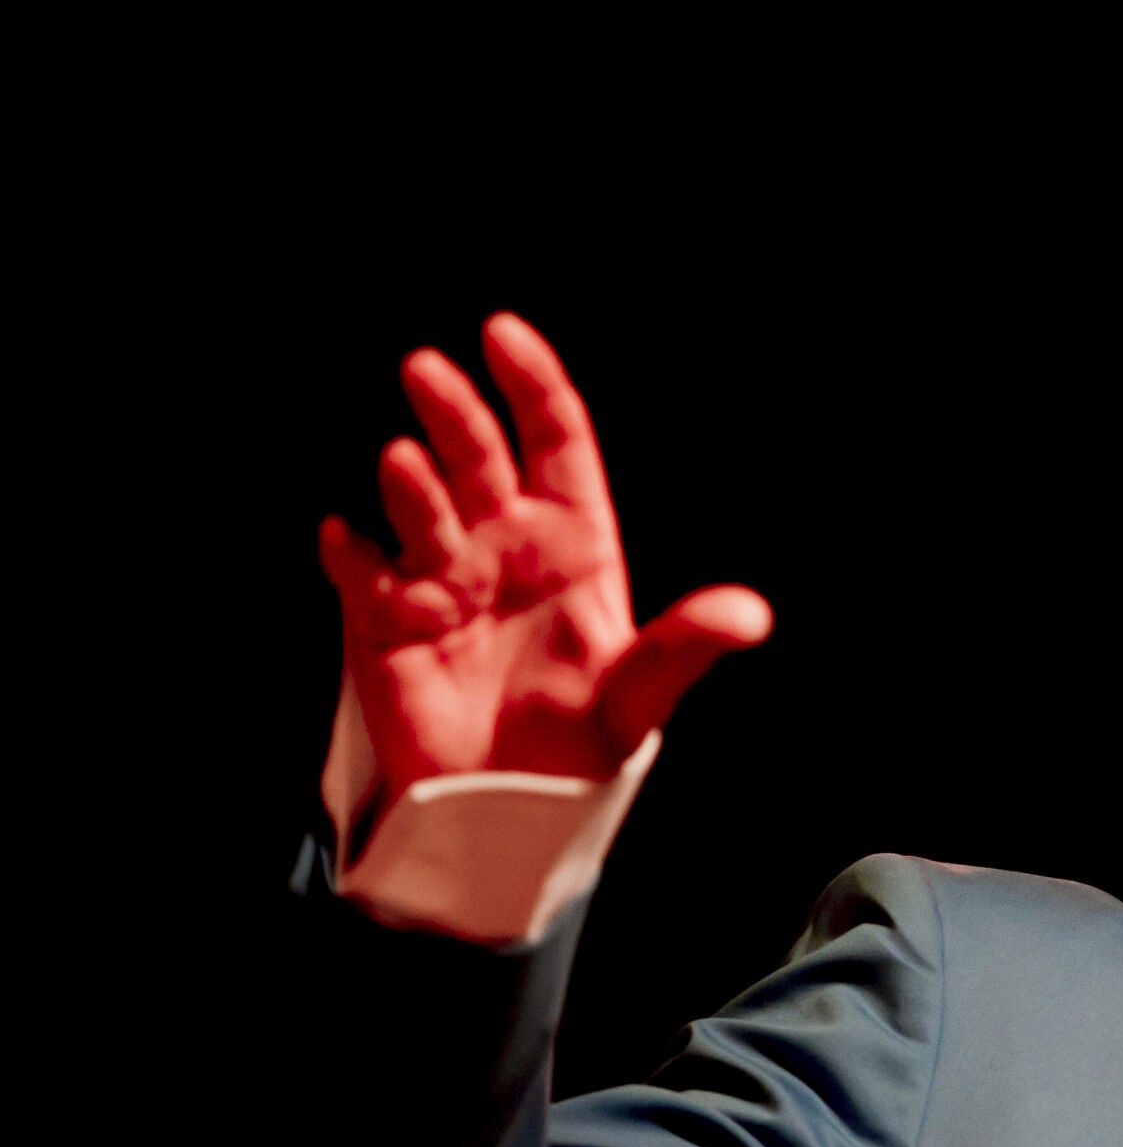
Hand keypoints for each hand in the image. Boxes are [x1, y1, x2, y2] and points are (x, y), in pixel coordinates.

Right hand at [318, 314, 771, 807]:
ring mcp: (442, 574)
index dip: (532, 384)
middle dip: (456, 412)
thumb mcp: (640, 697)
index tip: (503, 333)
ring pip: (421, 504)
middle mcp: (503, 543)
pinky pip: (358, 569)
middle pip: (479, 456)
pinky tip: (344, 537)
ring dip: (411, 482)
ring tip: (406, 463)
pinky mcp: (386, 618)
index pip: (554, 442)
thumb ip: (685, 647)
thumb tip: (754, 616)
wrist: (509, 812)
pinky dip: (349, 551)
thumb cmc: (580, 746)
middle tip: (429, 370)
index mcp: (573, 542)